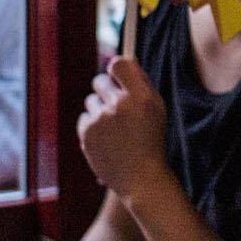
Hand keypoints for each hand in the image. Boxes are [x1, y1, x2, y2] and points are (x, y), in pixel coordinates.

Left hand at [78, 56, 172, 203]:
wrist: (141, 178)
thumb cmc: (151, 140)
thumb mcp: (156, 108)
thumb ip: (138, 83)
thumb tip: (115, 62)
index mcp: (141, 96)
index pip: (118, 64)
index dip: (116, 69)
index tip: (118, 78)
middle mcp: (119, 104)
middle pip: (100, 80)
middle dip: (106, 91)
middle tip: (118, 109)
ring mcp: (101, 119)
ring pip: (91, 100)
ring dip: (99, 110)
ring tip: (114, 129)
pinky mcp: (86, 133)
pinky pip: (84, 117)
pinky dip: (92, 125)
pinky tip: (106, 138)